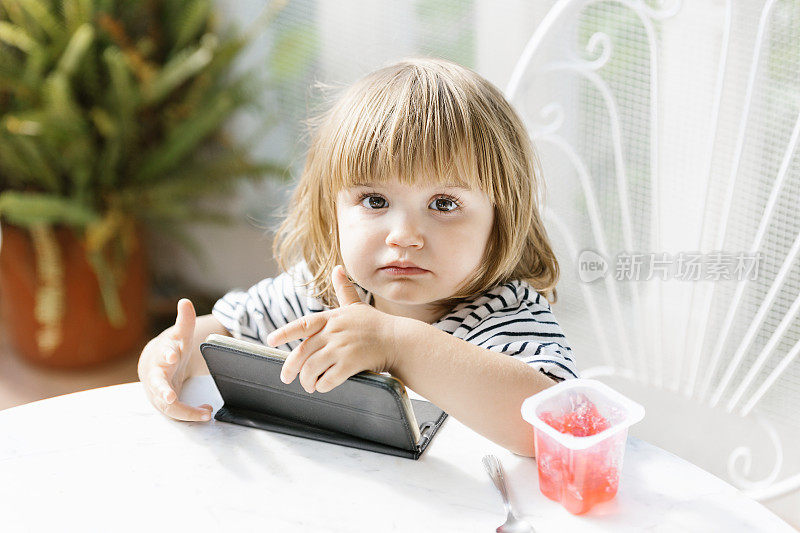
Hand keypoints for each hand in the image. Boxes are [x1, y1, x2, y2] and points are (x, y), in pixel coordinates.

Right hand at [137, 298, 213, 420]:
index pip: (162, 353)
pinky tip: (206, 411)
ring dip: (184, 410)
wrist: (153, 366)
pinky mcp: (164, 404)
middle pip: (156, 384)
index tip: (172, 355)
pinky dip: (191, 414)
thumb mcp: (179, 336)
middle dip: (163, 391)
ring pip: (166, 404)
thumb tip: (185, 301)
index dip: (167, 354)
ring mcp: (158, 392)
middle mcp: (156, 376)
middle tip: (169, 397)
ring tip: (205, 412)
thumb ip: (184, 321)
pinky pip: (176, 412)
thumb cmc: (170, 349)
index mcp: (161, 356)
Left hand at [266, 265, 403, 393]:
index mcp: (332, 318)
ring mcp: (342, 348)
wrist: (399, 340)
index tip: (270, 340)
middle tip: (286, 377)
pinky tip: (322, 387)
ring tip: (308, 385)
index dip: (284, 333)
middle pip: (302, 352)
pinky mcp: (351, 364)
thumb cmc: (376, 324)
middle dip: (291, 368)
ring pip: (312, 368)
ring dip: (306, 380)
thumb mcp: (356, 306)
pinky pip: (328, 379)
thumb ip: (344, 289)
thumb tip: (337, 268)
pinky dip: (322, 386)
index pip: (302, 325)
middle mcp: (334, 332)